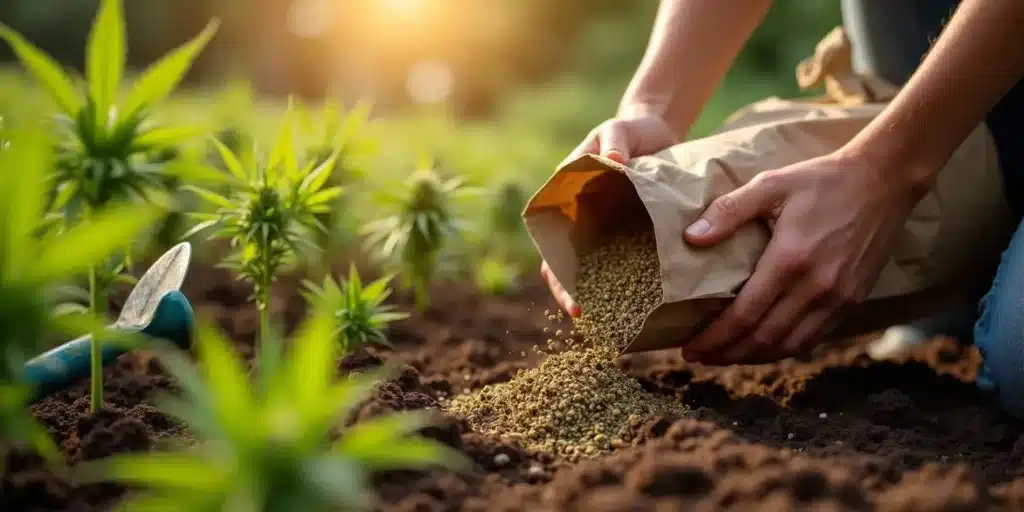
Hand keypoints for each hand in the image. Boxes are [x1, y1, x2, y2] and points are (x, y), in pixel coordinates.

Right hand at [544, 106, 681, 316]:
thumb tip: (616, 163)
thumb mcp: (617, 131)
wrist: (652, 130)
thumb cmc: (628, 130)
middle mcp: (579, 219)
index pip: (552, 244)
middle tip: (588, 320)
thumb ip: (614, 145)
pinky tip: (636, 304)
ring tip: (611, 322)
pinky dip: (625, 282)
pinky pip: (623, 260)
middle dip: (573, 295)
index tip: (574, 300)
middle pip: (567, 267)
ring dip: (599, 294)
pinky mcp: (628, 231)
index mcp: (565, 199)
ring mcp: (602, 228)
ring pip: (593, 269)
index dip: (558, 275)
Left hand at [680, 150, 927, 364]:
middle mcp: (815, 288)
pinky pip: (814, 338)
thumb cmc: (822, 181)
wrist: (884, 181)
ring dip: (754, 357)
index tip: (689, 349)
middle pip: (763, 339)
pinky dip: (785, 349)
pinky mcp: (854, 300)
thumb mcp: (771, 184)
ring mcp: (838, 298)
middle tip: (699, 357)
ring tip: (726, 356)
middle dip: (727, 354)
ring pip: (789, 346)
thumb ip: (729, 211)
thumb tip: (691, 238)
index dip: (714, 338)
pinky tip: (766, 347)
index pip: (743, 316)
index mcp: (789, 260)